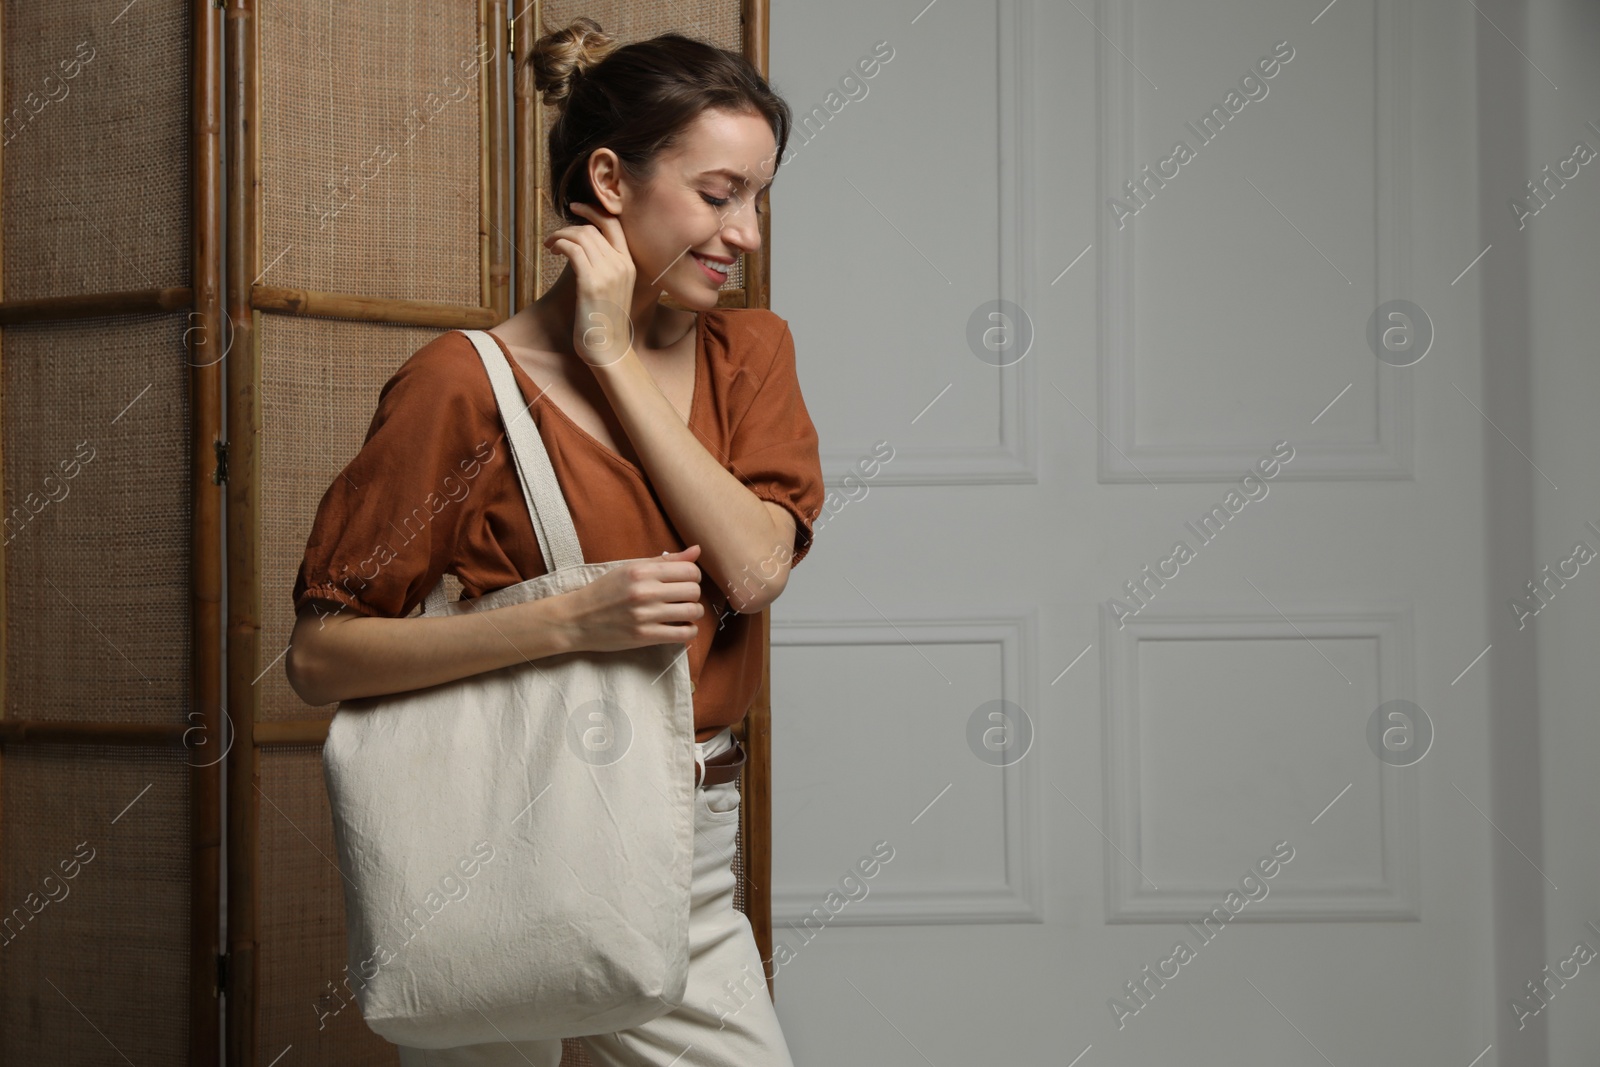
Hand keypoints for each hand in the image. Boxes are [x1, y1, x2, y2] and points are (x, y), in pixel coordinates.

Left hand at [543, 200, 636, 367]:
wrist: (608, 348)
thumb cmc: (605, 321)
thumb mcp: (612, 288)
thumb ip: (605, 267)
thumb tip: (583, 247)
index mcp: (630, 264)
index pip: (615, 224)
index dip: (594, 210)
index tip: (577, 207)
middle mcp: (622, 264)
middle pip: (594, 228)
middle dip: (570, 225)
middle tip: (554, 234)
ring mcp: (608, 273)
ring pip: (581, 236)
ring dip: (560, 236)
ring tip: (550, 245)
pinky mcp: (591, 283)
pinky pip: (572, 249)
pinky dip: (559, 244)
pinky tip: (553, 251)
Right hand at [564, 545, 704, 653]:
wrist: (576, 619)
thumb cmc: (604, 591)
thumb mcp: (629, 568)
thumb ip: (664, 561)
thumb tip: (697, 550)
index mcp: (641, 571)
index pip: (689, 570)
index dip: (693, 576)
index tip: (685, 582)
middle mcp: (644, 591)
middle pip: (694, 590)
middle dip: (694, 595)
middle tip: (684, 598)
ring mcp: (645, 615)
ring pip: (692, 611)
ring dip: (694, 613)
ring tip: (684, 613)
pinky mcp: (644, 636)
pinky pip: (683, 634)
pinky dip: (689, 631)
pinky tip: (680, 627)